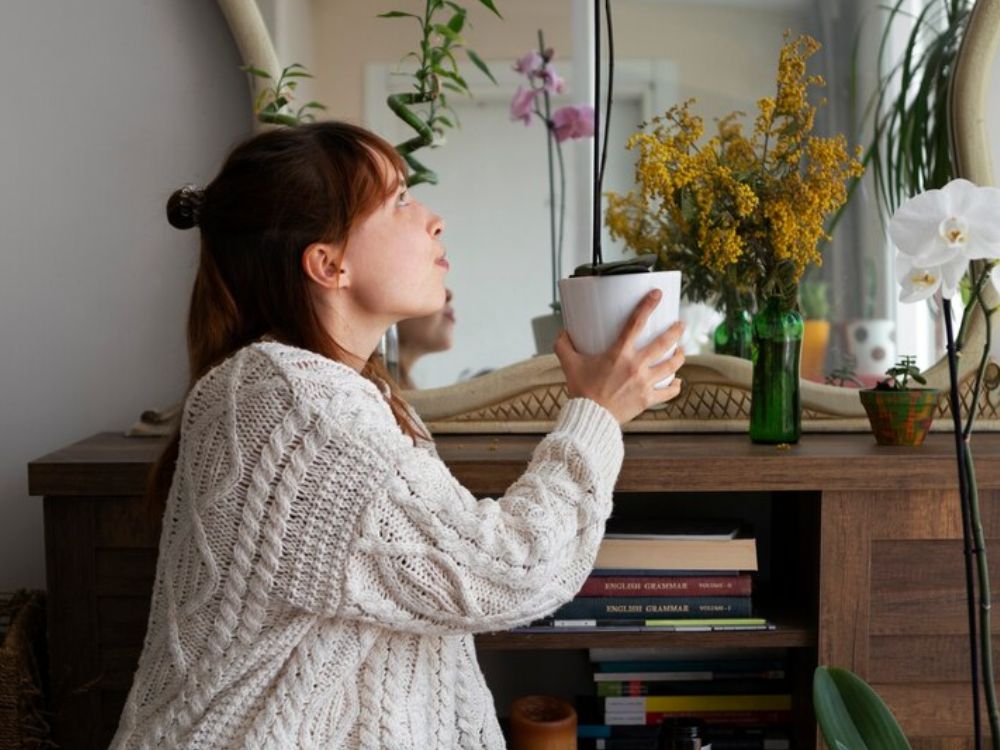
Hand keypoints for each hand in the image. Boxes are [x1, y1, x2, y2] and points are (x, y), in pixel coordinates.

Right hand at [553, 290, 685, 424]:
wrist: (590, 418)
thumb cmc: (581, 391)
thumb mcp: (569, 365)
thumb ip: (564, 346)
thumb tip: (563, 332)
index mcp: (618, 353)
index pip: (635, 323)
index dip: (648, 305)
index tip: (657, 295)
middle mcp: (635, 366)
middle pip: (664, 342)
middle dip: (676, 331)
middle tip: (680, 325)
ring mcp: (644, 382)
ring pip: (671, 365)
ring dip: (679, 356)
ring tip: (681, 351)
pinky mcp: (647, 399)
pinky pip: (668, 392)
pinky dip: (675, 386)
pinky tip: (677, 382)